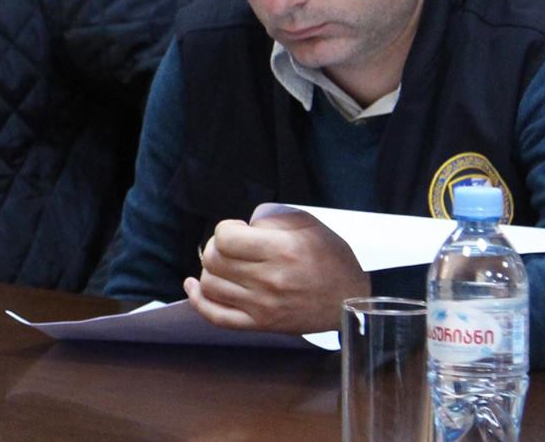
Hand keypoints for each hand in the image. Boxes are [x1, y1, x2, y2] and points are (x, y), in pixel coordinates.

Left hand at [183, 209, 368, 334]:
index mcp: (281, 251)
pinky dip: (198, 301)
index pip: (225, 238)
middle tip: (233, 247)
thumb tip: (241, 225)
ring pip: (211, 285)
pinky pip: (217, 317)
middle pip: (214, 260)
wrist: (351, 300)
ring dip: (211, 270)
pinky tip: (193, 286)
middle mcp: (270, 281)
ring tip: (225, 265)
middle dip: (216, 247)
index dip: (226, 229)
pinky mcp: (261, 325)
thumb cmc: (330, 258)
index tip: (238, 230)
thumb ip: (270, 218)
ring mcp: (264, 307)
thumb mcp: (307, 224)